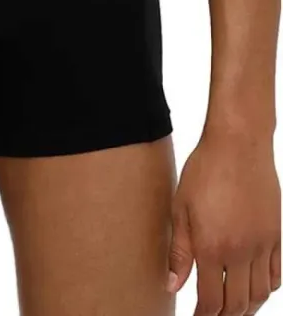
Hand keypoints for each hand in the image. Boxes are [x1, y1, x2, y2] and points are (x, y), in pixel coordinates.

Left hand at [168, 127, 280, 314]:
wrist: (238, 146)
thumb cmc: (203, 172)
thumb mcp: (180, 209)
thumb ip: (179, 250)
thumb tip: (173, 286)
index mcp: (213, 248)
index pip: (211, 301)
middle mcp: (242, 253)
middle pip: (237, 304)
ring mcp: (263, 245)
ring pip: (259, 294)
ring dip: (245, 308)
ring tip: (230, 310)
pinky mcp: (276, 234)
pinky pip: (275, 274)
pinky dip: (265, 289)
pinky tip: (253, 289)